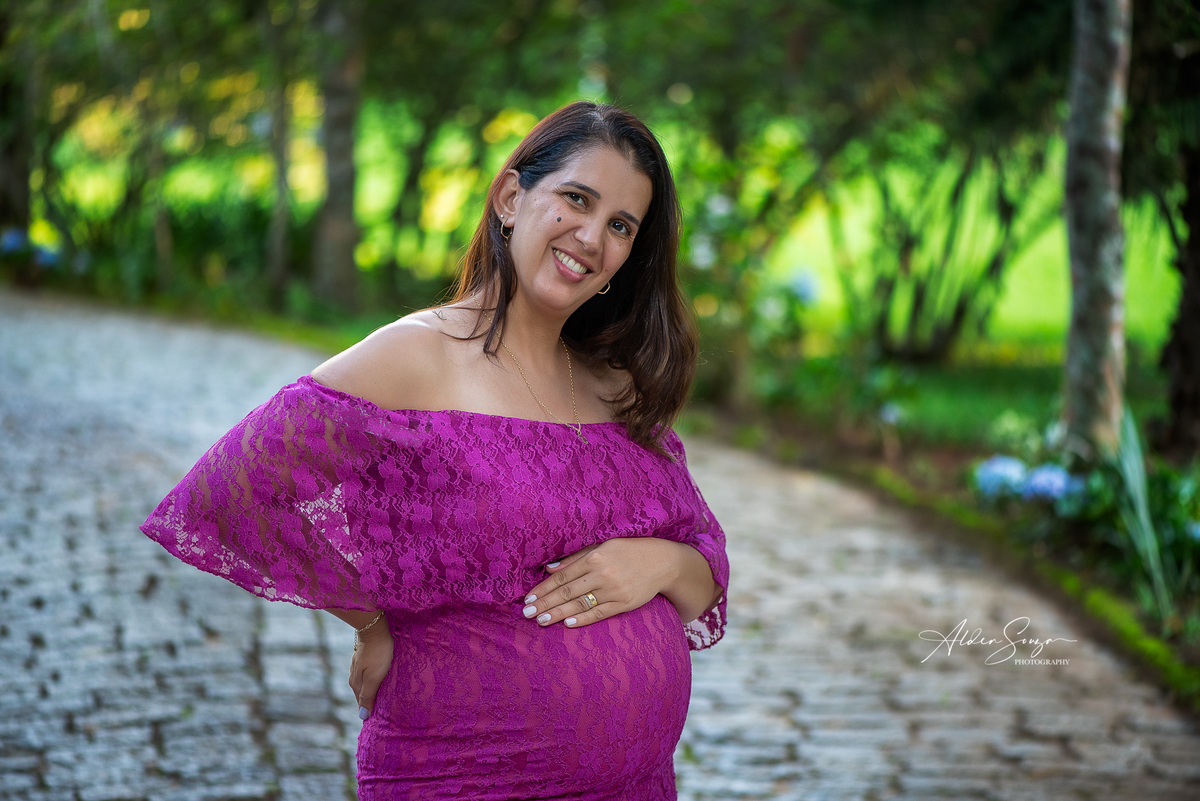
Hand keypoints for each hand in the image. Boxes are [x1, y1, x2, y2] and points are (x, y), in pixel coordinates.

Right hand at [348, 618, 392, 720]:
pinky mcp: (364, 658)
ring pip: (364, 684)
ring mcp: (358, 666)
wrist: (374, 628)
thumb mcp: (373, 677)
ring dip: (371, 692)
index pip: (361, 704)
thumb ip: (368, 695)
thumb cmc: (378, 653)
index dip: (368, 713)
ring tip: (382, 699)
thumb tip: (362, 716)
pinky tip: (379, 681)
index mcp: (355, 683)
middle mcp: (354, 676)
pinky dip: (373, 681)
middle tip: (381, 714)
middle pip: (362, 695)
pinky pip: (367, 675)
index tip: (376, 722)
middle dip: (369, 704)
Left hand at [520, 538, 682, 628]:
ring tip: (541, 621)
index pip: (562, 576)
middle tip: (527, 614)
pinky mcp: (624, 603)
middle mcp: (602, 573)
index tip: (529, 598)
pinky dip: (583, 619)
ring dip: (558, 614)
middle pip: (567, 592)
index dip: (543, 588)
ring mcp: (614, 590)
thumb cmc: (629, 551)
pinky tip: (568, 623)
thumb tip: (549, 569)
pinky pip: (600, 613)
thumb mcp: (602, 546)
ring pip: (580, 604)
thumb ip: (576, 558)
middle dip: (545, 604)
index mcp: (594, 557)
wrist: (662, 562)